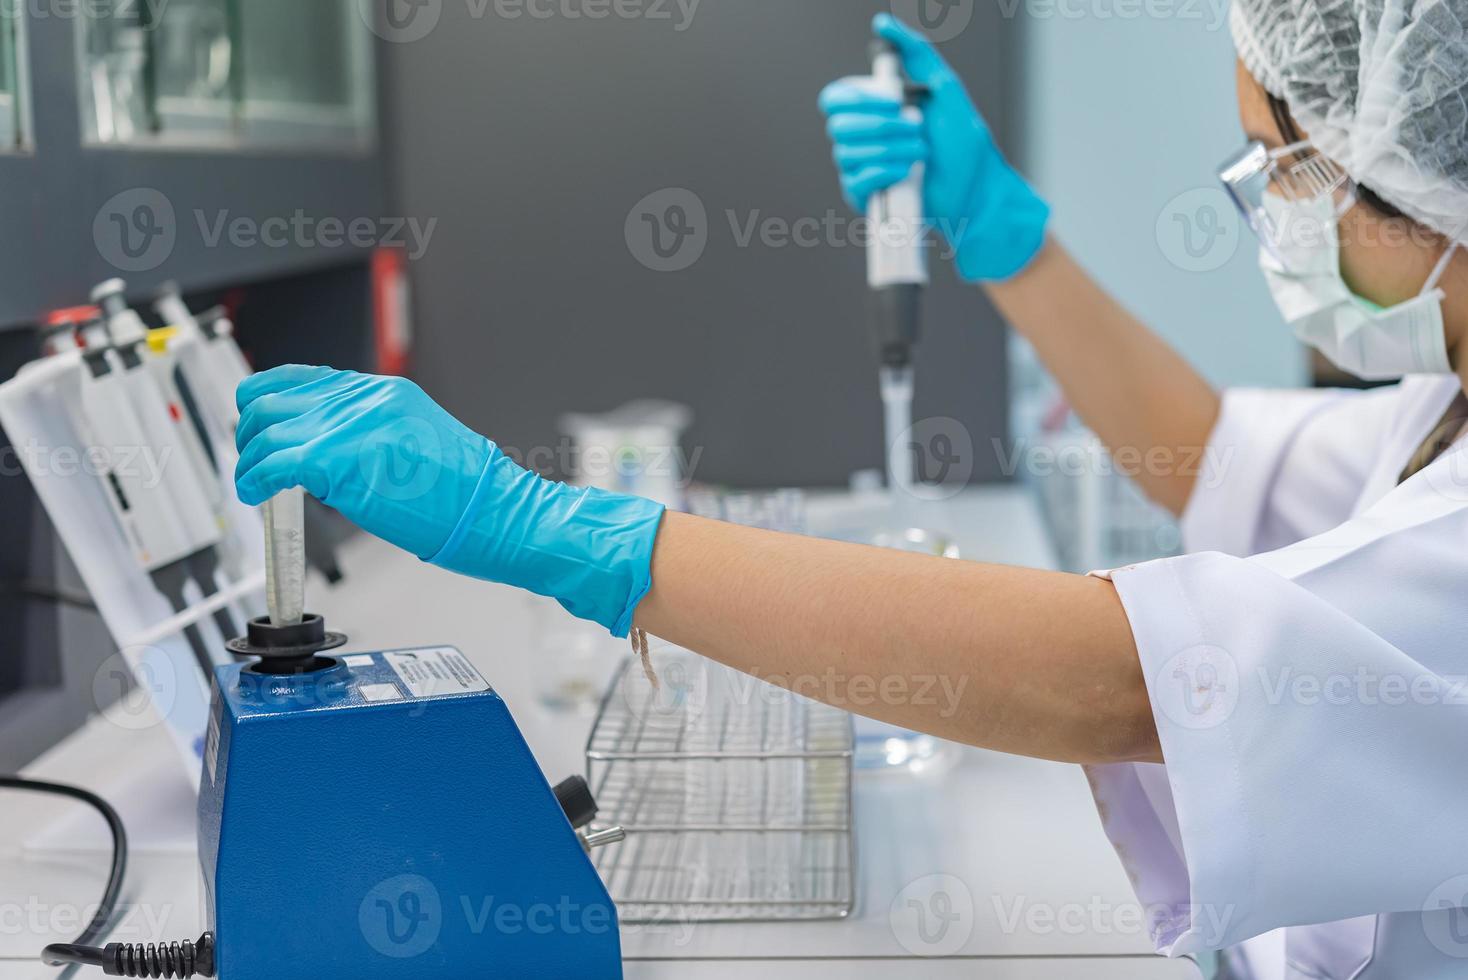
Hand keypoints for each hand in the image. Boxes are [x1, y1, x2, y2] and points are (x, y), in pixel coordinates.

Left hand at [235, 366, 664, 635]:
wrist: (495, 511)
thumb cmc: (467, 494)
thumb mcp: (417, 442)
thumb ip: (371, 436)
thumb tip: (329, 455)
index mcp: (383, 392)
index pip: (303, 378)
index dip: (269, 402)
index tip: (261, 427)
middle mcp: (364, 398)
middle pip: (272, 396)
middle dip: (250, 432)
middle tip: (252, 459)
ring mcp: (351, 425)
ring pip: (265, 429)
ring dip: (249, 460)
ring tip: (254, 484)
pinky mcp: (341, 459)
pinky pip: (274, 462)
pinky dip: (254, 480)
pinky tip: (257, 495)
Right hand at [818, 13, 1048, 281]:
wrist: (975, 189)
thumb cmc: (962, 142)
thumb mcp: (943, 87)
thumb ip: (915, 52)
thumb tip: (883, 23)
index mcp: (871, 110)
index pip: (834, 98)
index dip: (856, 99)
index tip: (893, 100)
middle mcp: (860, 138)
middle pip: (839, 126)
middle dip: (884, 126)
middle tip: (917, 128)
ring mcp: (860, 169)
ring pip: (848, 153)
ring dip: (892, 150)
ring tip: (921, 153)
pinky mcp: (864, 198)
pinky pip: (856, 181)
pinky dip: (885, 173)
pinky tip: (907, 173)